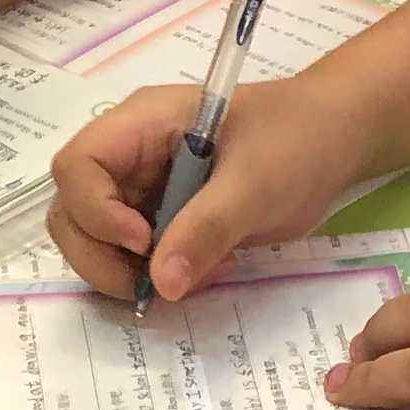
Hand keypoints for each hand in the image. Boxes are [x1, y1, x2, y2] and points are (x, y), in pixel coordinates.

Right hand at [47, 72, 353, 305]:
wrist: (336, 138)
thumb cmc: (297, 139)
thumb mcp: (255, 182)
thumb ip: (206, 228)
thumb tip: (162, 284)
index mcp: (141, 124)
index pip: (76, 166)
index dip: (96, 211)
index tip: (144, 241)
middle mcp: (130, 154)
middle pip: (73, 210)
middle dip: (101, 256)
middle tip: (153, 285)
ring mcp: (144, 186)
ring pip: (96, 240)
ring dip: (128, 272)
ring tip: (190, 276)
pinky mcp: (164, 215)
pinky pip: (135, 255)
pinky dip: (158, 274)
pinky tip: (206, 271)